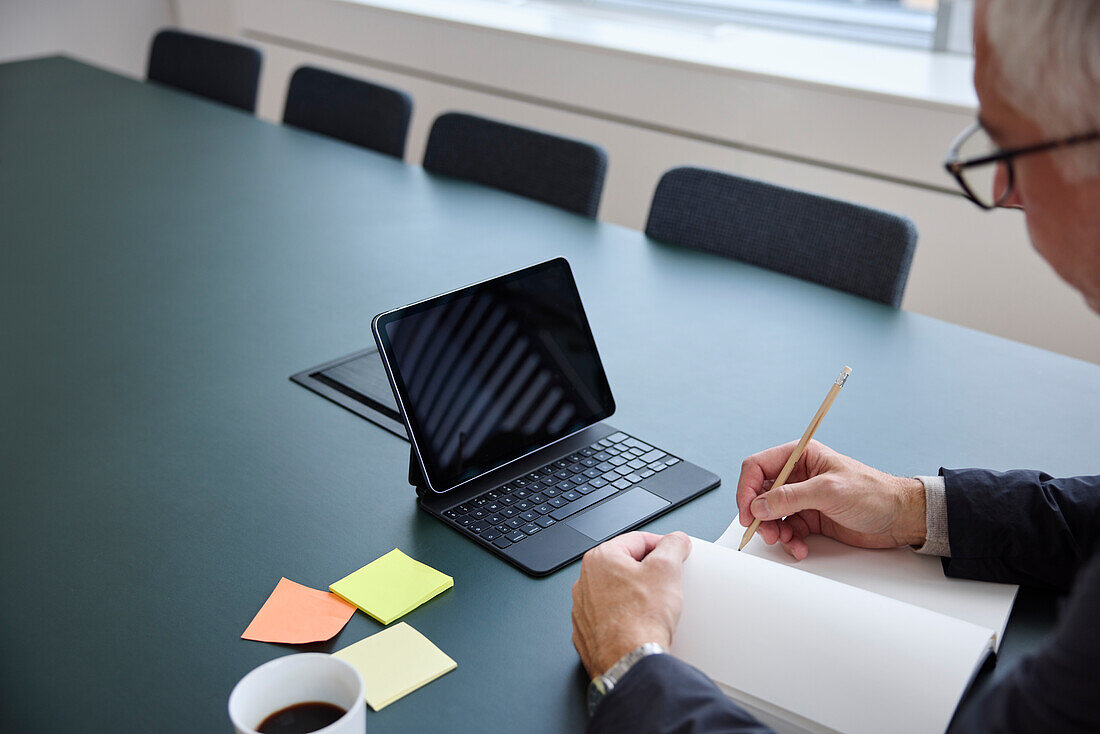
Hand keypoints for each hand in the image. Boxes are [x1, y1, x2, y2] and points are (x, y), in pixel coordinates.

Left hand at [571, 531, 690, 678]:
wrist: (630, 661)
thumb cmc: (640, 619)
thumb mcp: (667, 569)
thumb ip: (672, 546)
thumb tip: (676, 539)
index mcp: (600, 558)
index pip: (637, 540)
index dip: (662, 546)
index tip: (674, 554)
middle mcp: (585, 581)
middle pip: (626, 566)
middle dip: (649, 573)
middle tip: (666, 583)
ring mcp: (583, 608)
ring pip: (617, 592)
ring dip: (637, 595)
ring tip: (654, 607)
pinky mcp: (587, 632)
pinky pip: (610, 616)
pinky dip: (625, 617)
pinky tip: (641, 624)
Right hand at [736, 440, 925, 559]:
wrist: (900, 517)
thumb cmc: (874, 492)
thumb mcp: (829, 491)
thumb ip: (791, 497)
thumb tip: (759, 505)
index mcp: (801, 456)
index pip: (758, 467)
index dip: (747, 489)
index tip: (748, 511)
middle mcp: (798, 475)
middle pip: (760, 493)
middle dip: (759, 514)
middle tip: (765, 531)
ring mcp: (803, 498)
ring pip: (771, 514)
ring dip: (774, 530)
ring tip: (786, 540)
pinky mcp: (810, 518)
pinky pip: (788, 530)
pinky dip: (789, 541)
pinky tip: (800, 546)